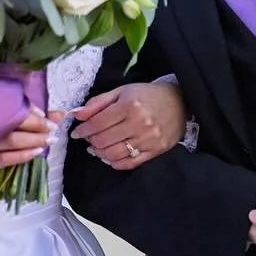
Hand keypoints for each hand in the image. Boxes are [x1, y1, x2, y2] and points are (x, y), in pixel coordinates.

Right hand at [0, 108, 65, 180]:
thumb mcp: (9, 120)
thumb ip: (34, 116)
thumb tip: (61, 114)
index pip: (9, 105)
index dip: (29, 110)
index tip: (45, 115)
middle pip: (12, 123)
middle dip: (36, 125)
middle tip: (53, 128)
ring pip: (10, 141)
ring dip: (33, 140)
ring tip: (49, 140)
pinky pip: (3, 159)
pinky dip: (22, 155)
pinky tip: (36, 152)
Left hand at [69, 81, 185, 169]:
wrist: (178, 101)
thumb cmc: (147, 95)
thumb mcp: (121, 91)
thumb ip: (98, 103)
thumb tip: (77, 115)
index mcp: (129, 105)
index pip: (98, 123)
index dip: (83, 130)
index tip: (77, 132)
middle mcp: (139, 123)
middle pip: (104, 140)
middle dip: (91, 141)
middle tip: (88, 139)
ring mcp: (149, 139)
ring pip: (114, 154)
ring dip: (100, 153)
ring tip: (97, 148)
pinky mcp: (156, 151)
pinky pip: (130, 163)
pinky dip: (115, 163)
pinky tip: (110, 156)